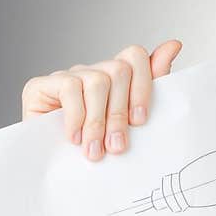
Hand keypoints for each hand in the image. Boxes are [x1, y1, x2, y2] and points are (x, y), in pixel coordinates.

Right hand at [20, 39, 182, 160]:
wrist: (51, 171)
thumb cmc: (93, 150)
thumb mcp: (128, 126)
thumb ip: (150, 88)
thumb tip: (174, 44)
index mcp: (113, 80)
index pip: (135, 57)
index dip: (143, 85)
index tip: (141, 120)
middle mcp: (90, 72)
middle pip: (118, 70)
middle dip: (120, 114)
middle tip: (117, 146)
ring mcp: (66, 76)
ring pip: (97, 81)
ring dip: (98, 121)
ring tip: (95, 150)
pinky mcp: (41, 85)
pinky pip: (70, 88)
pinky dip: (76, 117)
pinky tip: (74, 138)